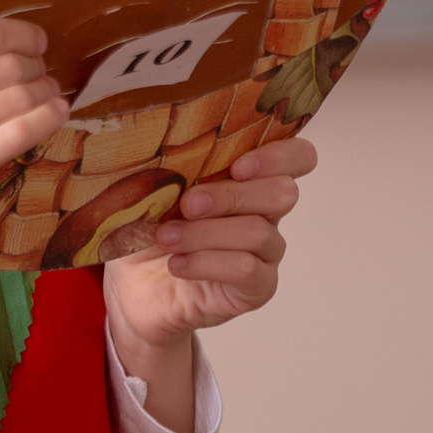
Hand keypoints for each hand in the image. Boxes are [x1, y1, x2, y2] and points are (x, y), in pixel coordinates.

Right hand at [0, 15, 66, 369]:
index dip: (21, 32)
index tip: (36, 40)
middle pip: (8, 61)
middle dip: (37, 63)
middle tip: (43, 70)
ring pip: (20, 94)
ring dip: (47, 90)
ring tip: (50, 93)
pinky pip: (21, 132)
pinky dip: (48, 118)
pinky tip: (55, 112)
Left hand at [103, 137, 316, 431]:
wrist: (133, 287)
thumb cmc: (150, 230)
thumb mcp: (157, 192)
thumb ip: (174, 167)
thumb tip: (165, 145)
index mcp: (251, 179)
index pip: (298, 157)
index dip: (280, 156)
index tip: (238, 165)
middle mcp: (267, 213)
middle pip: (283, 192)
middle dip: (232, 195)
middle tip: (188, 203)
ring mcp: (266, 253)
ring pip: (258, 232)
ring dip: (206, 233)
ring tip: (166, 237)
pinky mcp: (257, 288)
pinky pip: (246, 270)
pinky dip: (207, 262)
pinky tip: (177, 263)